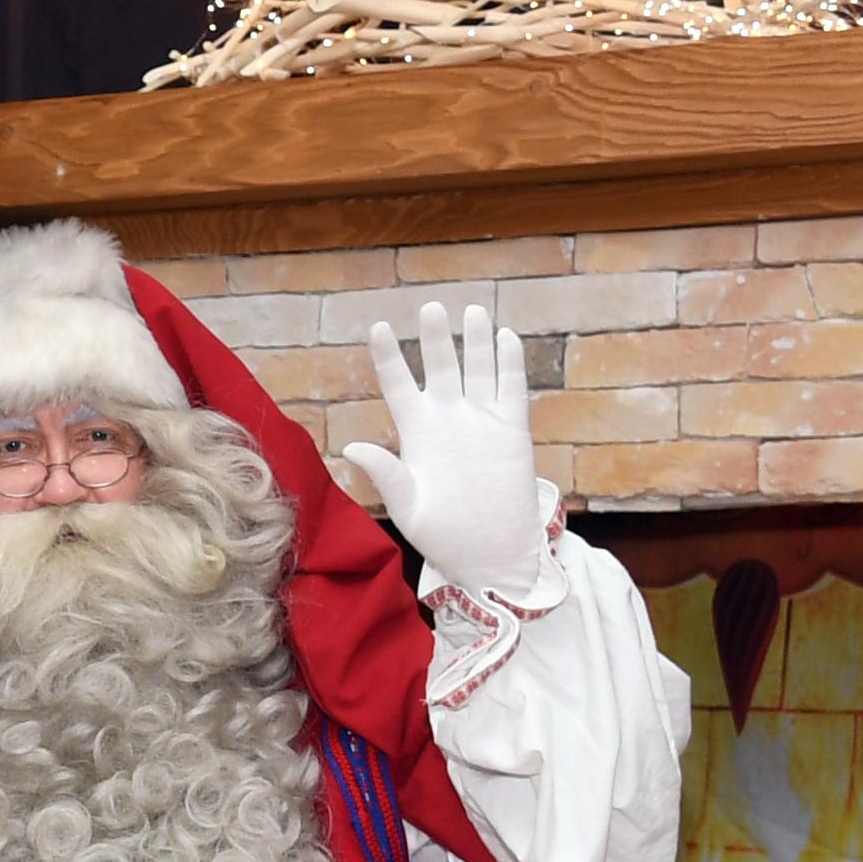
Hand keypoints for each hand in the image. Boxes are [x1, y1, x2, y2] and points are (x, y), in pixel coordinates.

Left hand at [342, 301, 558, 603]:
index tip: (379, 326)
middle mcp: (446, 417)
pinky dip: (508, 362)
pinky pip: (510, 387)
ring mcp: (480, 419)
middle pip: (439, 365)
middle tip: (431, 307)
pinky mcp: (511, 429)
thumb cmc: (442, 535)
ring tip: (469, 310)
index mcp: (415, 431)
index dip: (388, 355)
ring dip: (474, 340)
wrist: (488, 555)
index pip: (398, 383)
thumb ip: (385, 473)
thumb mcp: (407, 506)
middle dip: (436, 337)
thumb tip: (351, 446)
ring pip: (477, 367)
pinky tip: (504, 337)